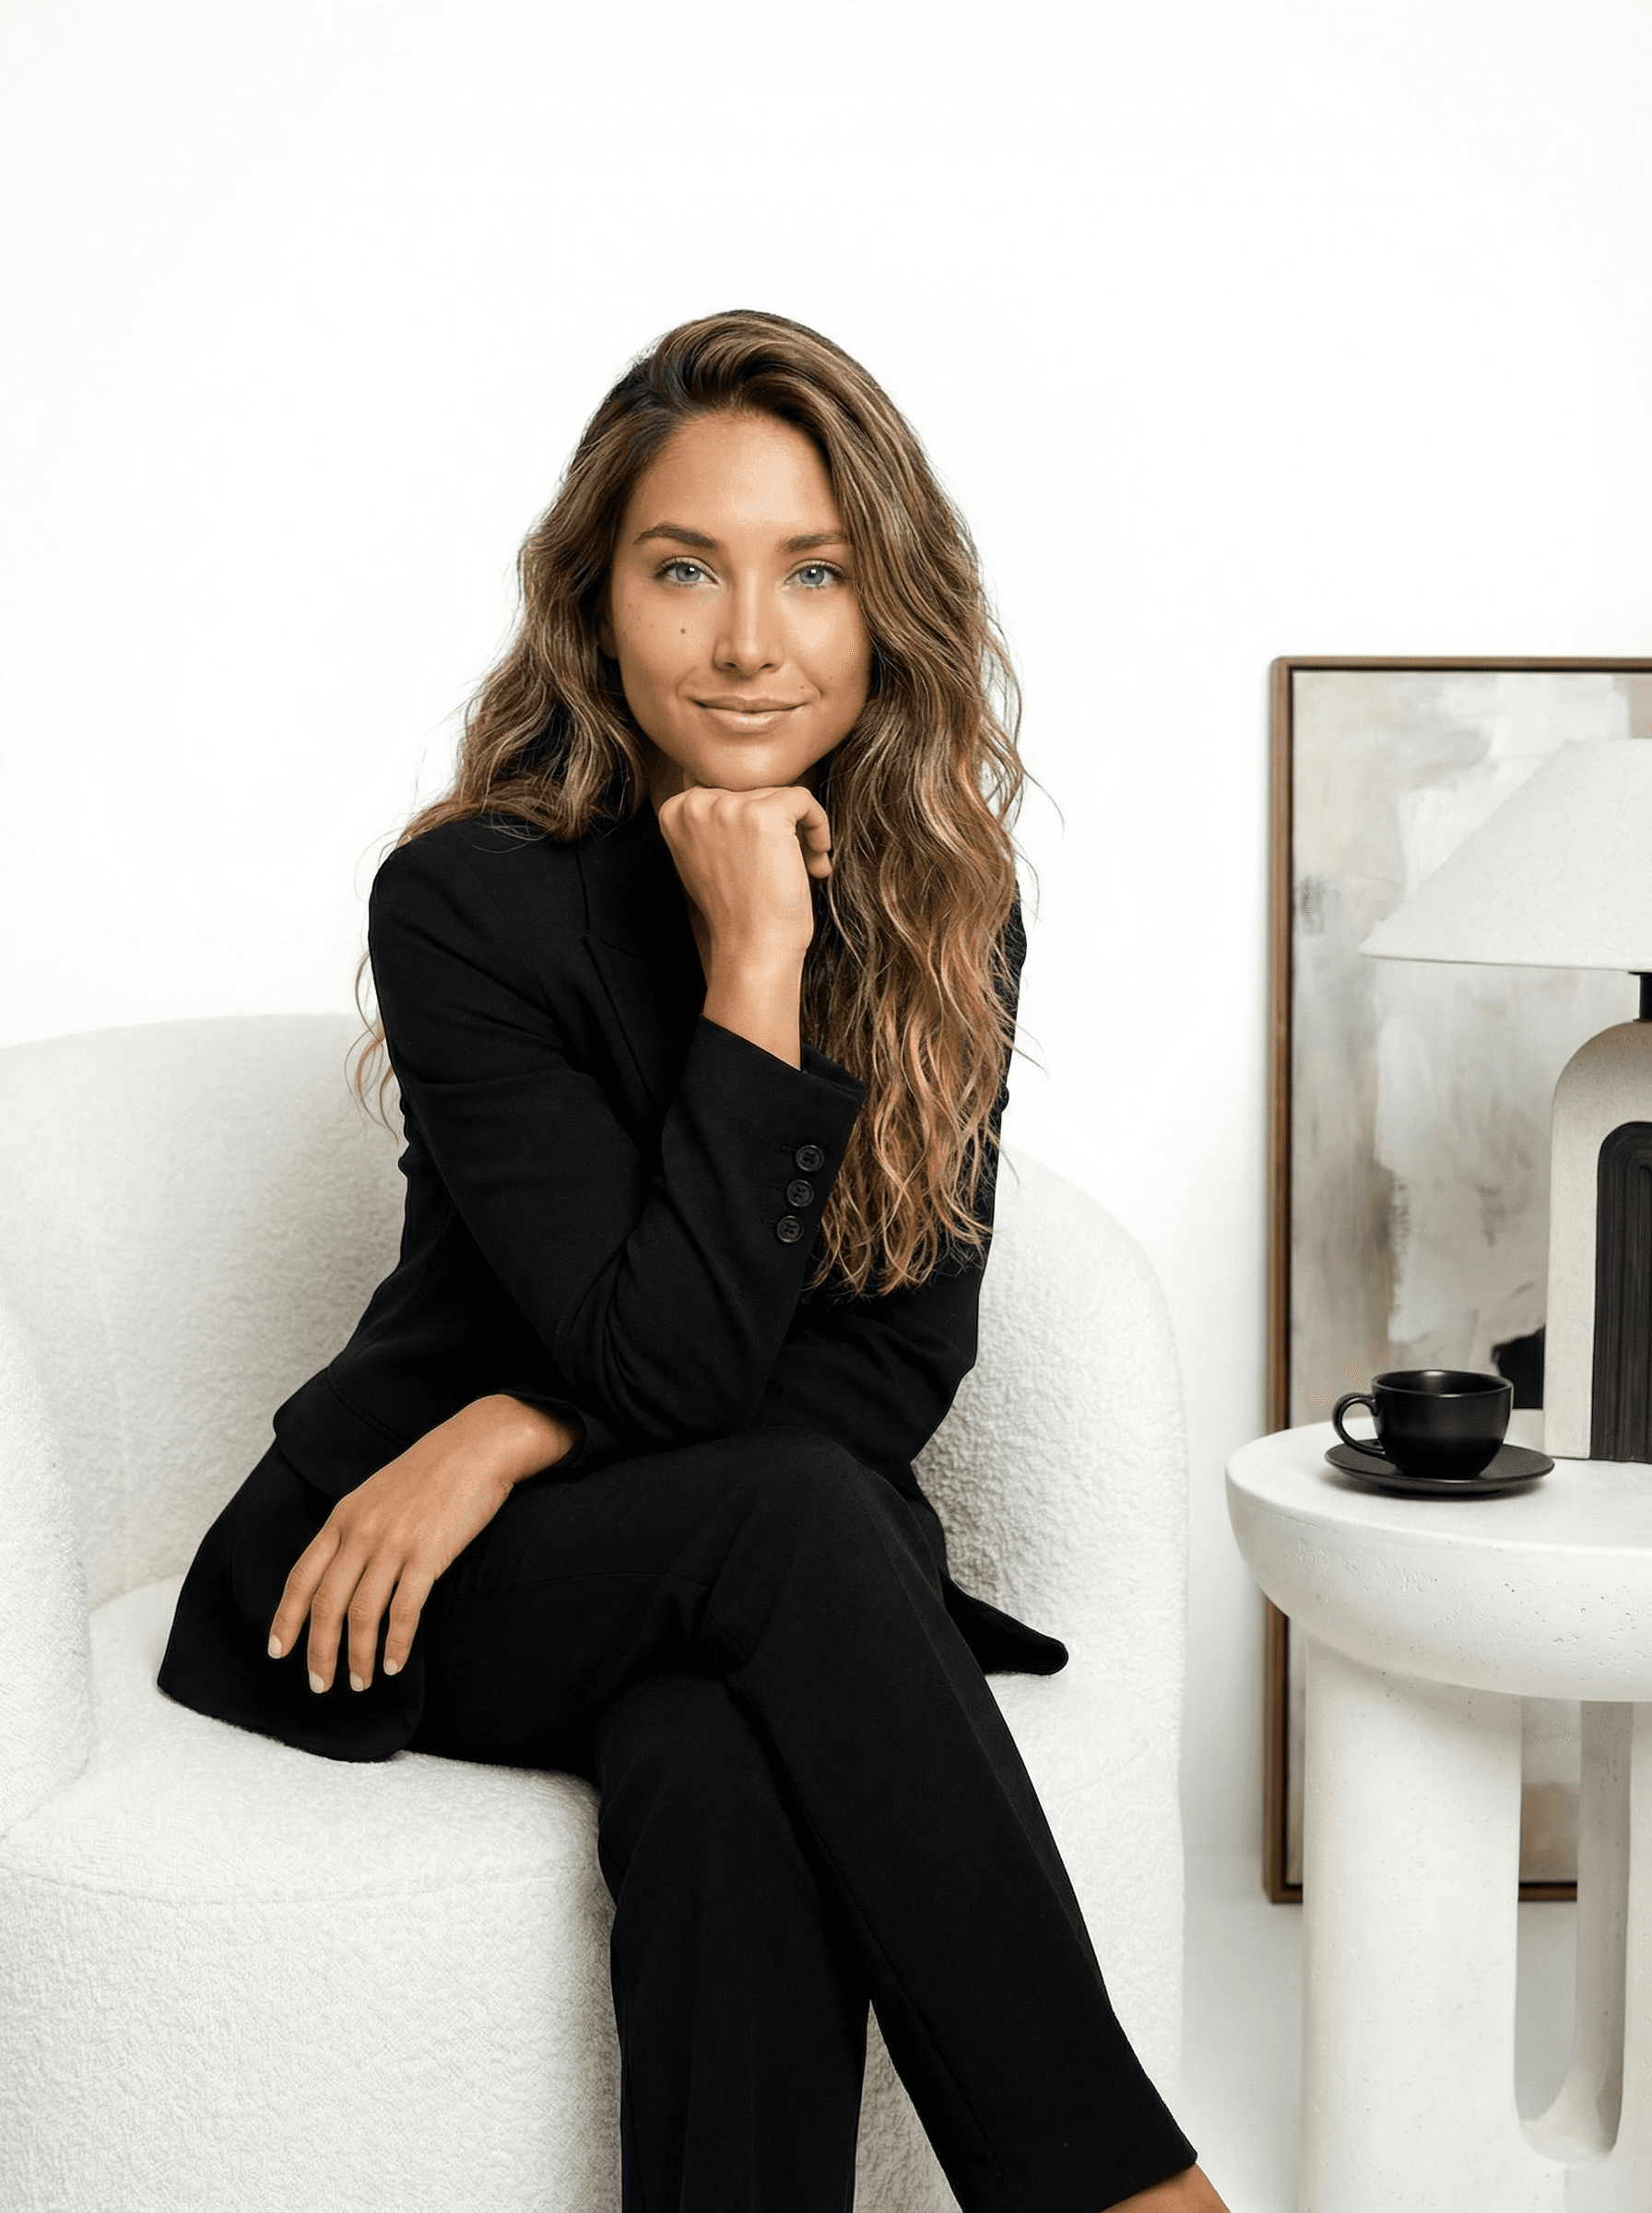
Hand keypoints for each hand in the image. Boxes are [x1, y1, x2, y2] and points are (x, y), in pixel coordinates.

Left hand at [266, 1395, 574, 1692]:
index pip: (301, 1577)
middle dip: (318, 1652)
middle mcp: (360, 1532)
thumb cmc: (431, 1472)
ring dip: (358, 1657)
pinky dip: (395, 1645)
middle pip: (326, 1604)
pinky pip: (403, 1612)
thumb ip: (355, 1530)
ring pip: (361, 1615)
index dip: (286, 1619)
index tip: (278, 1652)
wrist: (477, 1447)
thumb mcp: (377, 1495)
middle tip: (320, 1685)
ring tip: (360, 1682)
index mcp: (343, 1517)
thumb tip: (341, 1574)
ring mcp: (393, 1543)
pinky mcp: (427, 1555)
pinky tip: (394, 1663)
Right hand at [656, 781, 829, 1065]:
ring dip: (801, 834)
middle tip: (789, 867)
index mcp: (675, 811)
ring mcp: (729, 806)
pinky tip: (817, 860)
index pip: (729, 794)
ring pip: (781, 797)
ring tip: (805, 869)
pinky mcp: (764, 813)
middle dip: (781, 830)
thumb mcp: (706, 859)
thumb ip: (715, 823)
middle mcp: (696, 803)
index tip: (764, 857)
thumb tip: (745, 797)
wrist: (751, 947)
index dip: (753, 825)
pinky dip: (819, 826)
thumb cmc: (736, 911)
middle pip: (756, 793)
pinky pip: (805, 800)